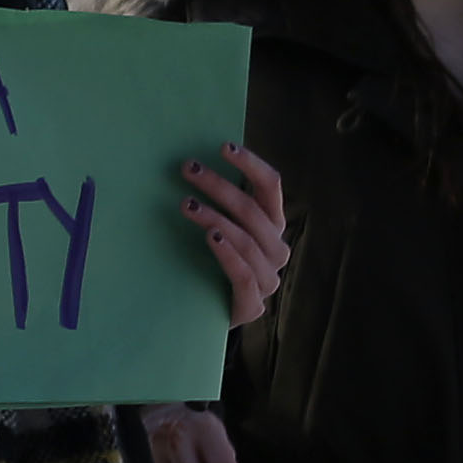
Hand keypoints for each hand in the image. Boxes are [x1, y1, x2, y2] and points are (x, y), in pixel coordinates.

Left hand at [181, 145, 290, 329]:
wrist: (208, 316)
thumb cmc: (209, 264)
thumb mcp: (216, 228)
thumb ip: (215, 203)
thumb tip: (189, 163)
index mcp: (272, 224)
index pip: (271, 186)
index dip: (251, 164)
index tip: (223, 146)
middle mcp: (277, 248)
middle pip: (252, 210)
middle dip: (219, 186)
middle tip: (188, 168)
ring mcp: (268, 278)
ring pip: (247, 240)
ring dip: (216, 218)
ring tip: (186, 204)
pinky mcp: (253, 304)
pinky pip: (243, 274)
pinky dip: (227, 253)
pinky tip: (210, 236)